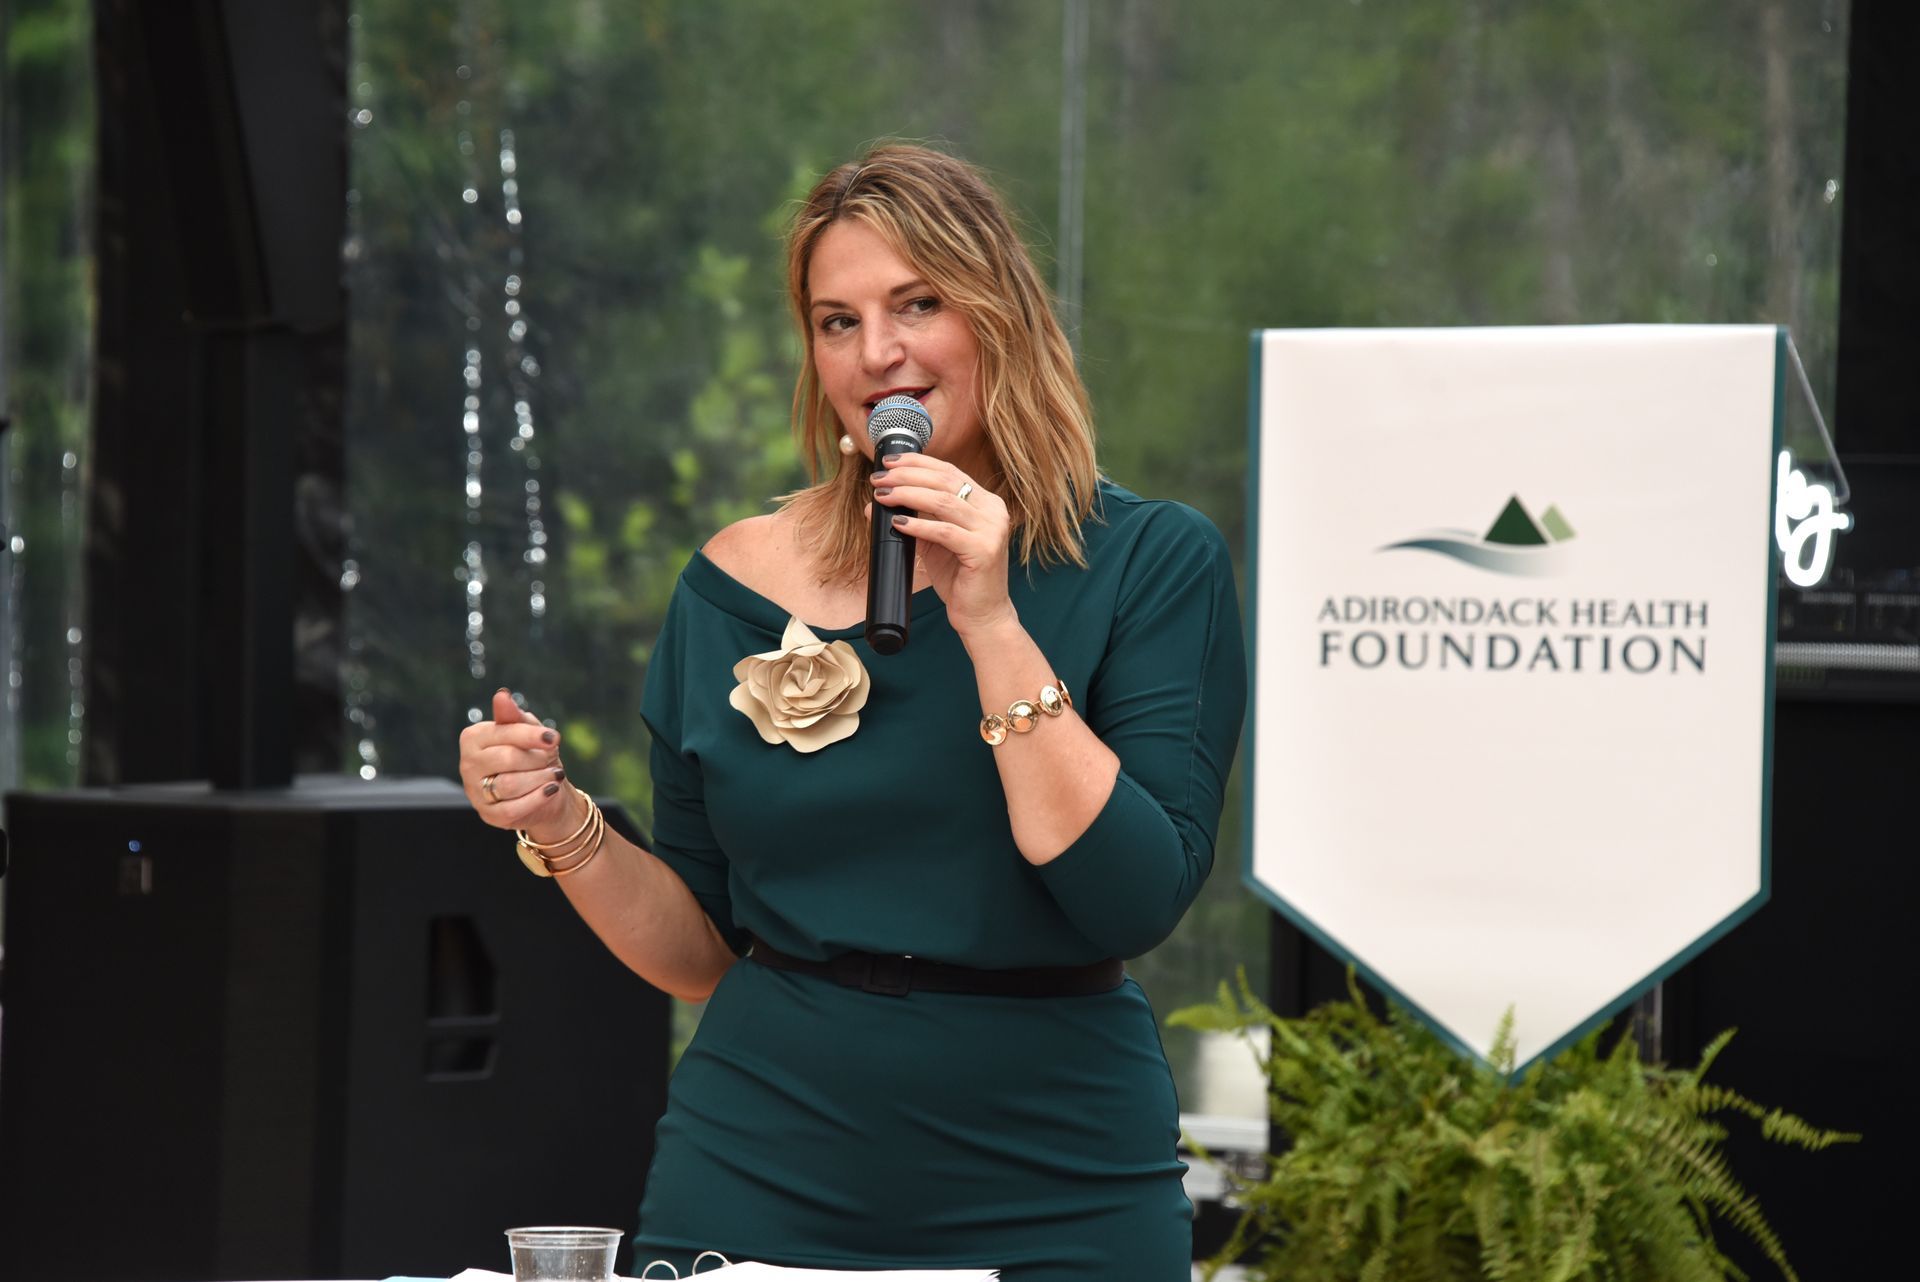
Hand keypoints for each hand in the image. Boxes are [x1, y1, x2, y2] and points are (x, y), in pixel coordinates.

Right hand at [458, 688, 581, 840]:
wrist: (543, 788)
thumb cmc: (531, 752)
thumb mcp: (527, 730)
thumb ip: (513, 715)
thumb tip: (501, 695)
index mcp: (473, 738)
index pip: (503, 733)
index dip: (531, 735)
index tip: (554, 738)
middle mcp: (468, 764)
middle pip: (507, 759)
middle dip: (537, 758)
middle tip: (552, 757)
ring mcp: (475, 792)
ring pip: (509, 785)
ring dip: (539, 778)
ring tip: (555, 774)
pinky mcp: (488, 815)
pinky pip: (512, 809)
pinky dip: (537, 799)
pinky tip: (551, 790)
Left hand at [868, 453, 1016, 639]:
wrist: (982, 614)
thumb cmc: (960, 577)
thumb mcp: (933, 542)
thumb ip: (912, 519)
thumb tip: (874, 504)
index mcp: (985, 502)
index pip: (950, 471)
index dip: (918, 462)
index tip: (889, 462)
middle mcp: (993, 511)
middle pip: (945, 481)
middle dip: (907, 476)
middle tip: (879, 479)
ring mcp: (992, 530)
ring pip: (944, 501)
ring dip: (908, 495)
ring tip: (883, 496)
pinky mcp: (984, 551)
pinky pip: (945, 532)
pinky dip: (918, 525)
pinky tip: (898, 523)